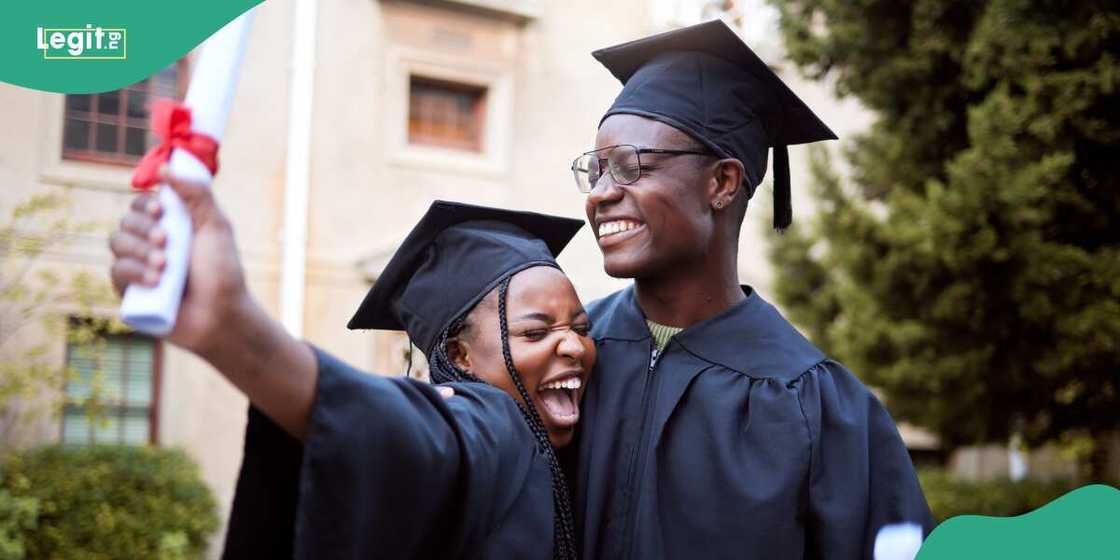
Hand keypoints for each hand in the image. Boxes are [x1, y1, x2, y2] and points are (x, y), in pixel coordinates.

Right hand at [109, 171, 250, 356]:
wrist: (222, 316)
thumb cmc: (223, 273)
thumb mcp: (216, 227)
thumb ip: (196, 194)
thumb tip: (165, 169)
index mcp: (170, 226)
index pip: (141, 204)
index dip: (145, 204)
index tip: (161, 211)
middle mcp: (151, 244)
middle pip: (126, 221)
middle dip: (145, 229)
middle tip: (168, 243)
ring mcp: (138, 267)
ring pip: (116, 243)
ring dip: (140, 251)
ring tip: (165, 267)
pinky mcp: (130, 292)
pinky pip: (115, 271)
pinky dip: (133, 272)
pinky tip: (155, 281)